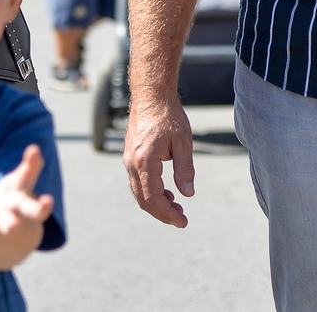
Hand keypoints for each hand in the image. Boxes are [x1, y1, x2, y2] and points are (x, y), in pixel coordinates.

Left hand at [0, 144, 54, 236]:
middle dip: (11, 225)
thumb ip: (31, 166)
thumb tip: (35, 148)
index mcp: (23, 206)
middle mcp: (6, 215)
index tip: (48, 202)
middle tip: (12, 230)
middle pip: (10, 222)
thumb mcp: (24, 181)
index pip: (36, 209)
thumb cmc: (15, 195)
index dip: (43, 207)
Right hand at [123, 90, 194, 227]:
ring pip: (138, 192)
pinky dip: (150, 192)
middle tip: (181, 219)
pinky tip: (166, 191)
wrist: (151, 95)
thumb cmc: (168, 116)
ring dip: (156, 204)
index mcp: (144, 162)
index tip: (183, 222)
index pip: (153, 198)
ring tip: (176, 207)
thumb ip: (185, 169)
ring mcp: (128, 160)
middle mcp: (132, 163)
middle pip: (143, 200)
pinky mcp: (130, 156)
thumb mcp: (183, 142)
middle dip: (162, 213)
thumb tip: (188, 195)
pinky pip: (137, 182)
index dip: (168, 214)